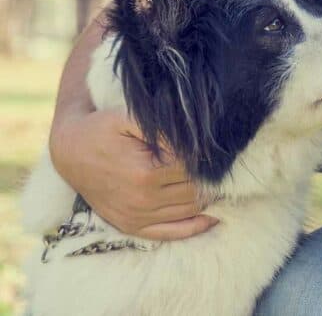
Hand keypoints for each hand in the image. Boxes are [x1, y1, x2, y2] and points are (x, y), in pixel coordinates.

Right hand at [49, 108, 218, 239]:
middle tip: (224, 164)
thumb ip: (163, 128)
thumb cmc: (102, 129)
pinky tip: (214, 215)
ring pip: (191, 211)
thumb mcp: (130, 117)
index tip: (218, 148)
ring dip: (210, 198)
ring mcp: (137, 217)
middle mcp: (143, 200)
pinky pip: (172, 232)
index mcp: (146, 173)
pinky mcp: (132, 226)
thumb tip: (196, 140)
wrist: (70, 151)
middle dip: (213, 177)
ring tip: (221, 181)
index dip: (209, 158)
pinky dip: (197, 226)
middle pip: (197, 191)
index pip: (195, 169)